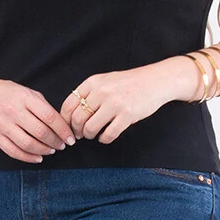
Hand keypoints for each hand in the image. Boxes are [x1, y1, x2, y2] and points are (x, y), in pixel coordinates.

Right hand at [0, 75, 75, 162]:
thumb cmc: (9, 93)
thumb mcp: (28, 93)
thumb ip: (44, 107)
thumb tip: (61, 126)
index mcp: (25, 98)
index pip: (49, 117)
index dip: (63, 130)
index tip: (71, 138)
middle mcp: (13, 111)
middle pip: (40, 132)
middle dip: (55, 142)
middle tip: (62, 145)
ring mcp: (2, 125)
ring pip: (28, 144)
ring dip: (43, 150)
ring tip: (51, 150)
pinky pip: (14, 152)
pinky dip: (28, 158)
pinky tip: (38, 157)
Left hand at [60, 65, 174, 144]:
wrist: (155, 81)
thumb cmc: (129, 83)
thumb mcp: (105, 81)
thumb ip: (89, 93)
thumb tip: (71, 115)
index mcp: (93, 82)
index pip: (68, 104)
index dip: (65, 120)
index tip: (68, 127)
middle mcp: (102, 91)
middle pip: (77, 119)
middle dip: (76, 131)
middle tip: (80, 135)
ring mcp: (115, 104)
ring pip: (90, 128)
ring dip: (89, 136)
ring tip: (93, 134)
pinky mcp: (127, 115)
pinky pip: (108, 134)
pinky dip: (104, 139)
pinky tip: (105, 136)